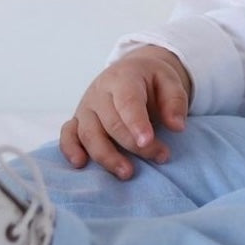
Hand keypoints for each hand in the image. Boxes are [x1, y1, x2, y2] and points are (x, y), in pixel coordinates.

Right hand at [59, 46, 191, 178]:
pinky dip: (70, 149)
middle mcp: (100, 92)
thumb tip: (177, 126)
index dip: (137, 123)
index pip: (127, 101)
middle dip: (133, 145)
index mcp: (123, 77)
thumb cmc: (151, 80)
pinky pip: (67, 134)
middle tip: (159, 157)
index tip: (148, 141)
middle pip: (111, 122)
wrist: (131, 71)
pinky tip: (80, 164)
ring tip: (127, 173)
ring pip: (89, 133)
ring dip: (106, 156)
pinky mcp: (77, 120)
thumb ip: (175, 101)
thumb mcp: (169, 80)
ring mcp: (86, 107)